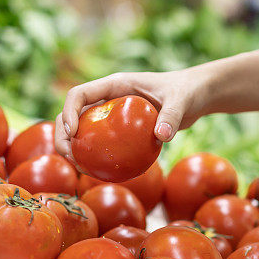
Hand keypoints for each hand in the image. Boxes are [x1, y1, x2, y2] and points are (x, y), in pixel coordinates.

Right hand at [54, 70, 208, 161]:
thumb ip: (172, 115)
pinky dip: (96, 156)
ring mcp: (112, 113)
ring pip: (82, 130)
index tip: (73, 134)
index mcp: (115, 84)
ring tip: (80, 168)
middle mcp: (108, 98)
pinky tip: (101, 174)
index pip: (80, 94)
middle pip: (72, 114)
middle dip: (62, 134)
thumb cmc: (188, 92)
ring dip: (73, 147)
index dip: (69, 112)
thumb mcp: (181, 101)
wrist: (195, 96)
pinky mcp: (120, 129)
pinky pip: (102, 142)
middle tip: (69, 157)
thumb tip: (162, 136)